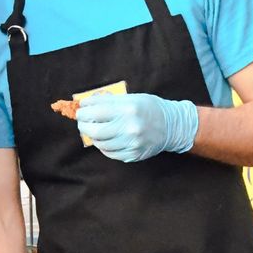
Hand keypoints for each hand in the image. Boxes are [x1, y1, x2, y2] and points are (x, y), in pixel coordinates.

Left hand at [76, 92, 197, 162]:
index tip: (80, 110)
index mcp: (129, 109)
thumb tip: (86, 104)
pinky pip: (109, 153)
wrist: (172, 126)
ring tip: (95, 130)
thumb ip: (109, 102)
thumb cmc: (149, 109)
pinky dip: (103, 146)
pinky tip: (106, 139)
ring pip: (100, 143)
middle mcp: (130, 127)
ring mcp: (131, 142)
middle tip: (82, 122)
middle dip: (83, 126)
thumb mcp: (132, 98)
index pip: (96, 112)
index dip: (83, 111)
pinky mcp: (133, 154)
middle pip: (94, 131)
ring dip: (93, 137)